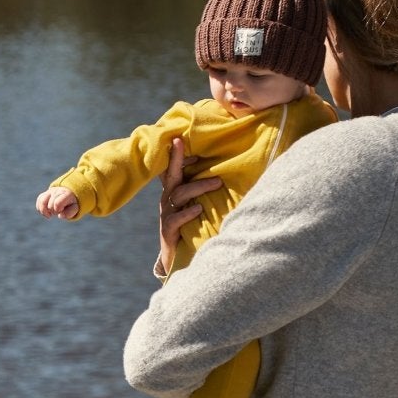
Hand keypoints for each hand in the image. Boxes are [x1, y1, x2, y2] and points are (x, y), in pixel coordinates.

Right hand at [36, 186, 79, 218]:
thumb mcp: (74, 208)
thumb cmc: (71, 203)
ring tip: (50, 214)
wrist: (68, 193)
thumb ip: (69, 213)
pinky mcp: (44, 194)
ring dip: (44, 211)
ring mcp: (50, 191)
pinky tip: (46, 212)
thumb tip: (60, 216)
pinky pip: (39, 200)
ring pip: (42, 201)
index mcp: (66, 194)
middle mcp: (57, 191)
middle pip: (50, 205)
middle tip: (58, 211)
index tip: (61, 211)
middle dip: (53, 211)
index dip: (57, 210)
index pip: (57, 203)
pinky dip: (40, 209)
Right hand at [156, 137, 221, 276]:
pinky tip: (199, 208)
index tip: (185, 141)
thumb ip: (205, 192)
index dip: (178, 155)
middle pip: (170, 174)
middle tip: (179, 141)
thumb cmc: (192, 227)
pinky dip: (188, 213)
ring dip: (199, 186)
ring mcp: (167, 214)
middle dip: (174, 157)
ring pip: (179, 194)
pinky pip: (176, 218)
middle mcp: (168, 199)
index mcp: (175, 191)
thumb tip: (230, 175)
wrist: (177, 257)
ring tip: (218, 183)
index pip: (173, 169)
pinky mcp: (168, 230)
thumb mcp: (197, 205)